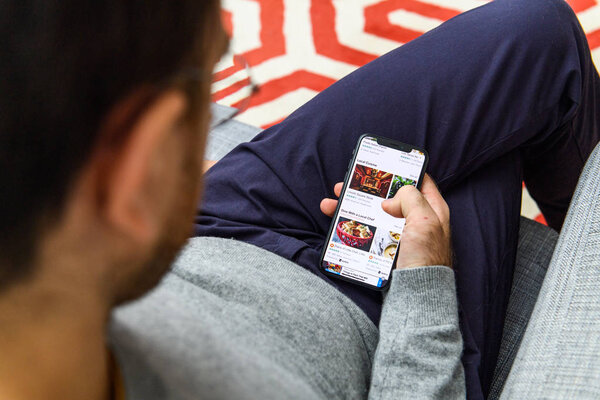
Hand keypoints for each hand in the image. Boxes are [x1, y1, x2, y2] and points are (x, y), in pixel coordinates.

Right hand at [320, 174, 451, 269]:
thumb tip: (390, 200)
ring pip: (373, 215)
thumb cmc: (425, 260)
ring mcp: (401, 237)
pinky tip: (337, 224)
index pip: (419, 181)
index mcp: (432, 210)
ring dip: (351, 207)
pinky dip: (352, 227)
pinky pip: (367, 233)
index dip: (401, 170)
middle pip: (389, 197)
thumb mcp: (425, 222)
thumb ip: (410, 199)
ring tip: (331, 204)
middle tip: (346, 184)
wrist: (417, 298)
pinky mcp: (387, 251)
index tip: (381, 163)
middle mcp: (416, 221)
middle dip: (366, 189)